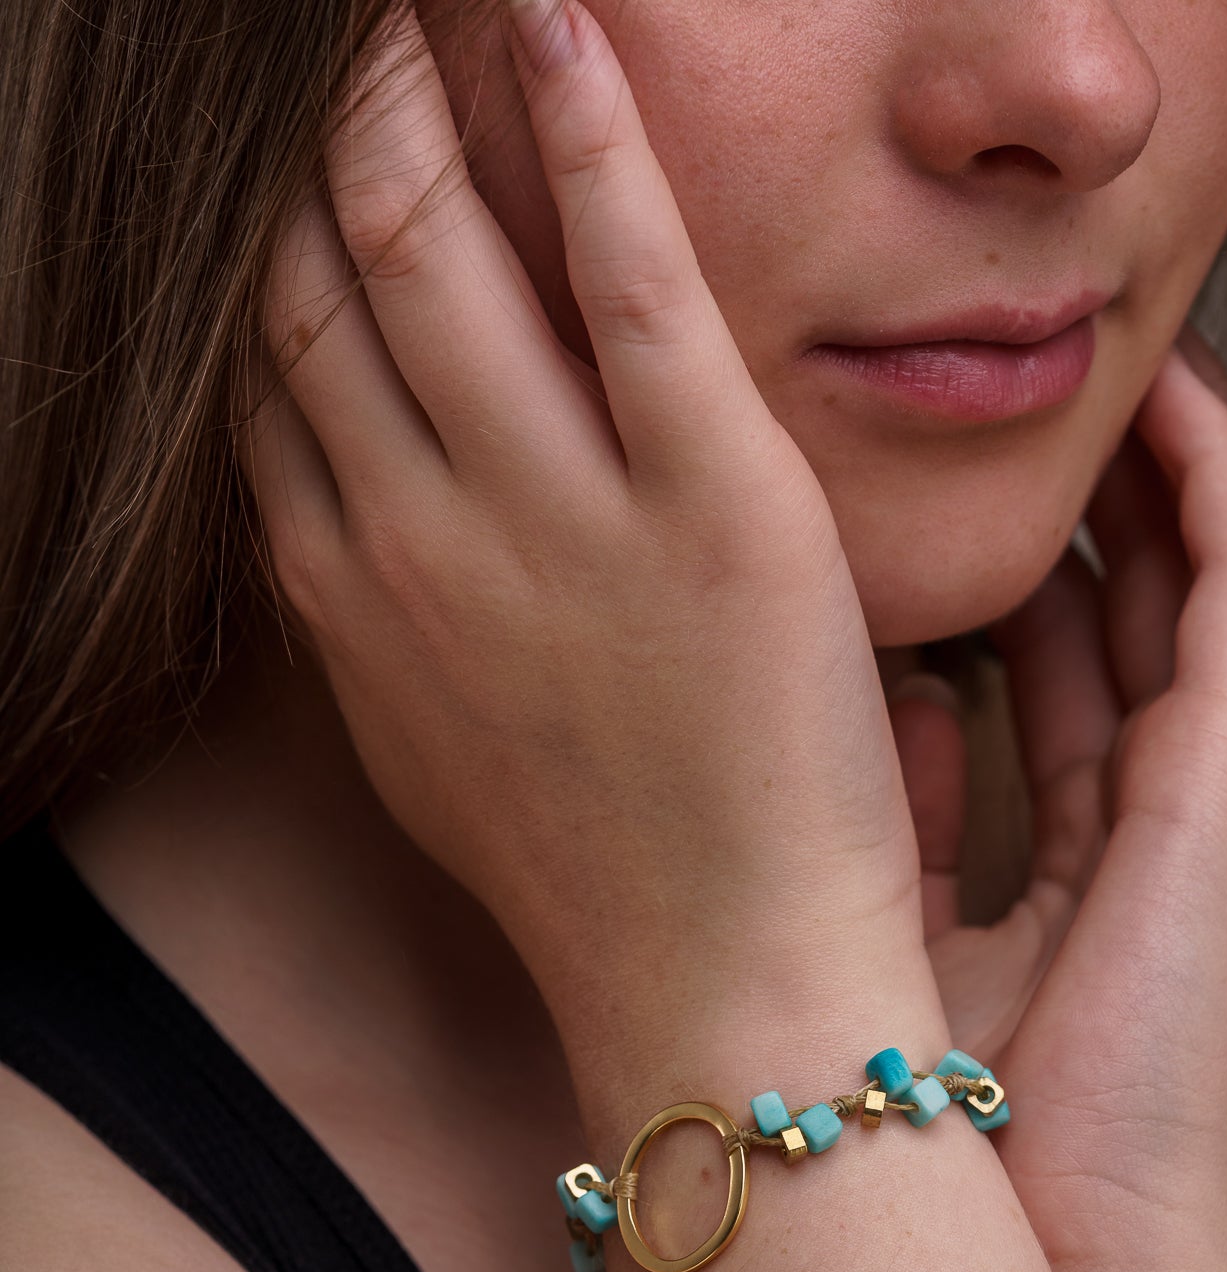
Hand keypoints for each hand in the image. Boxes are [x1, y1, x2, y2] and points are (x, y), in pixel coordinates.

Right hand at [239, 3, 927, 1060]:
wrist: (722, 983)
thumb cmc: (596, 878)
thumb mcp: (434, 748)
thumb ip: (374, 617)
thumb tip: (342, 511)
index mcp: (353, 590)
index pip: (270, 363)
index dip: (268, 234)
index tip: (286, 151)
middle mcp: (417, 535)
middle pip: (320, 278)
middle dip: (318, 131)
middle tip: (334, 28)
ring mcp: (557, 519)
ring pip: (436, 251)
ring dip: (415, 91)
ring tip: (414, 0)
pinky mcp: (707, 507)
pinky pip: (629, 283)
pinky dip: (587, 138)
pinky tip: (564, 22)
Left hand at [891, 327, 1226, 1271]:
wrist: (1043, 1241)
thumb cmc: (945, 1119)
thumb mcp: (893, 930)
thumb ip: (901, 814)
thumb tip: (887, 698)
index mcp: (1075, 852)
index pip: (1045, 674)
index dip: (999, 574)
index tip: (911, 495)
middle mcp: (1153, 808)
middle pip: (1117, 608)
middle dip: (1067, 499)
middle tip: (986, 396)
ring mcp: (1216, 784)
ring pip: (1194, 570)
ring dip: (1148, 465)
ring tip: (1076, 360)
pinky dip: (1213, 477)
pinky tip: (1156, 395)